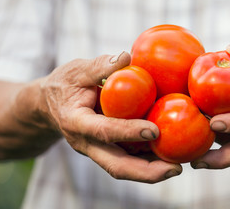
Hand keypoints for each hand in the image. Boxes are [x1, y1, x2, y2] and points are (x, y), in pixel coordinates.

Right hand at [35, 52, 181, 182]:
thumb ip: (99, 66)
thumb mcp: (76, 71)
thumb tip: (127, 57)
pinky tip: (170, 155)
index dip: (128, 132)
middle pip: (117, 166)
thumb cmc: (64, 85)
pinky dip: (149, 160)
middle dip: (147, 172)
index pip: (103, 131)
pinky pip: (129, 159)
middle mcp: (87, 143)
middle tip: (176, 169)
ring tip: (179, 166)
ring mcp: (97, 150)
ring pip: (125, 168)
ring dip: (152, 171)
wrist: (50, 105)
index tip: (154, 130)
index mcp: (77, 122)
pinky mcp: (107, 149)